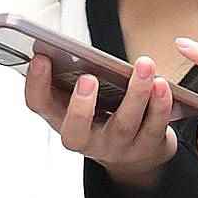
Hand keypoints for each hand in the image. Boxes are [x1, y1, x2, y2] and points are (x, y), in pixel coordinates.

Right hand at [26, 53, 177, 188]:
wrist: (137, 152)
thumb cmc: (103, 113)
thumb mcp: (80, 96)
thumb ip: (70, 74)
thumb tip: (65, 45)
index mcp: (62, 119)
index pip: (39, 105)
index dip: (36, 84)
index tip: (40, 57)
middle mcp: (86, 140)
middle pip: (77, 130)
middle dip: (81, 106)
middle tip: (88, 78)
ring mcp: (116, 147)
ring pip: (124, 125)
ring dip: (135, 93)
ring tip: (144, 65)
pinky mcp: (147, 147)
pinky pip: (154, 127)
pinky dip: (160, 105)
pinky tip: (162, 84)